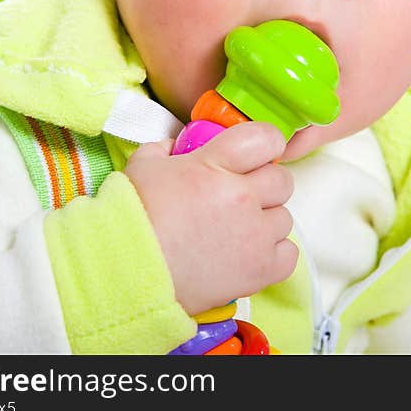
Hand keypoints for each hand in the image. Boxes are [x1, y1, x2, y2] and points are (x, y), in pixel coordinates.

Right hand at [124, 121, 296, 315]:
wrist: (122, 272)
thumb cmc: (131, 220)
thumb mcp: (144, 166)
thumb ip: (168, 148)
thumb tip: (179, 146)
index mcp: (216, 165)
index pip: (266, 138)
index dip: (266, 144)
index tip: (257, 156)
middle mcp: (242, 196)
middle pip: (282, 180)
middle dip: (264, 186)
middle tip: (239, 198)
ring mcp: (254, 234)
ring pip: (284, 218)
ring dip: (264, 222)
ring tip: (235, 232)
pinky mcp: (260, 270)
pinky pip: (289, 254)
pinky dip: (273, 254)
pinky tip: (248, 253)